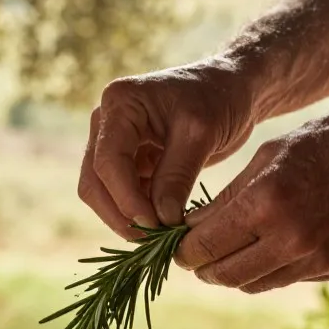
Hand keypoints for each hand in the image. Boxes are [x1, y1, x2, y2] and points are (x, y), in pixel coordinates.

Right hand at [78, 61, 258, 239]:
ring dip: (125, 217)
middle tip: (151, 240)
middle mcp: (106, 121)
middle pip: (94, 181)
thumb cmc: (220, 98)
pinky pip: (122, 194)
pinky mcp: (129, 160)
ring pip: (102, 192)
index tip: (154, 224)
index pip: (108, 161)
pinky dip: (137, 212)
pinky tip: (161, 225)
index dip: (126, 198)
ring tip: (158, 237)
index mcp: (119, 104)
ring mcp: (115, 142)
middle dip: (119, 214)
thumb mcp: (200, 134)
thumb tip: (159, 220)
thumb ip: (176, 175)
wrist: (233, 88)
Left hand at [177, 101, 328, 291]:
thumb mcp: (272, 153)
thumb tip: (192, 227)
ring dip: (232, 271)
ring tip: (226, 250)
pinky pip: (284, 278)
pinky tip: (267, 245)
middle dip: (201, 265)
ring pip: (252, 284)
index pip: (203, 245)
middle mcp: (290, 238)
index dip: (181, 248)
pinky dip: (267, 268)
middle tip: (193, 252)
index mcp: (267, 201)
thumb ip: (230, 195)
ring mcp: (316, 259)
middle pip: (222, 274)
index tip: (175, 242)